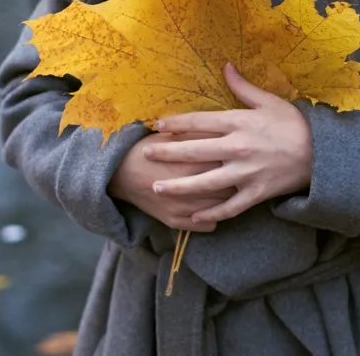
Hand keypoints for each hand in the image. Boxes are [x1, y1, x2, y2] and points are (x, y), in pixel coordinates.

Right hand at [108, 129, 234, 231]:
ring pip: (220, 209)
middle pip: (229, 189)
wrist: (120, 171)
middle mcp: (190, 189)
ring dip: (226, 200)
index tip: (239, 156)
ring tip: (227, 189)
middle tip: (237, 173)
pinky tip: (212, 207)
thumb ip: (203, 135)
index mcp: (193, 164)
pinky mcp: (175, 222)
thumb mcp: (176, 135)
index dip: (235, 160)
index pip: (228, 165)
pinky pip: (207, 226)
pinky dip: (212, 217)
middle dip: (235, 181)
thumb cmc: (150, 148)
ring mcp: (183, 209)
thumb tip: (228, 132)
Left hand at [142, 63, 312, 225]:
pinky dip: (211, 214)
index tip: (156, 126)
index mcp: (240, 123)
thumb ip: (243, 87)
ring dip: (179, 187)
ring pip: (205, 183)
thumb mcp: (269, 100)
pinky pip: (229, 207)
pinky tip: (193, 216)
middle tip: (146, 155)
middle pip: (195, 151)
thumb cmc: (294, 123)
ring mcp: (246, 173)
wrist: (322, 153)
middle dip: (167, 153)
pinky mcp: (256, 193)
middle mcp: (238, 148)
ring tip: (158, 189)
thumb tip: (225, 65)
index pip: (200, 122)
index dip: (176, 123)